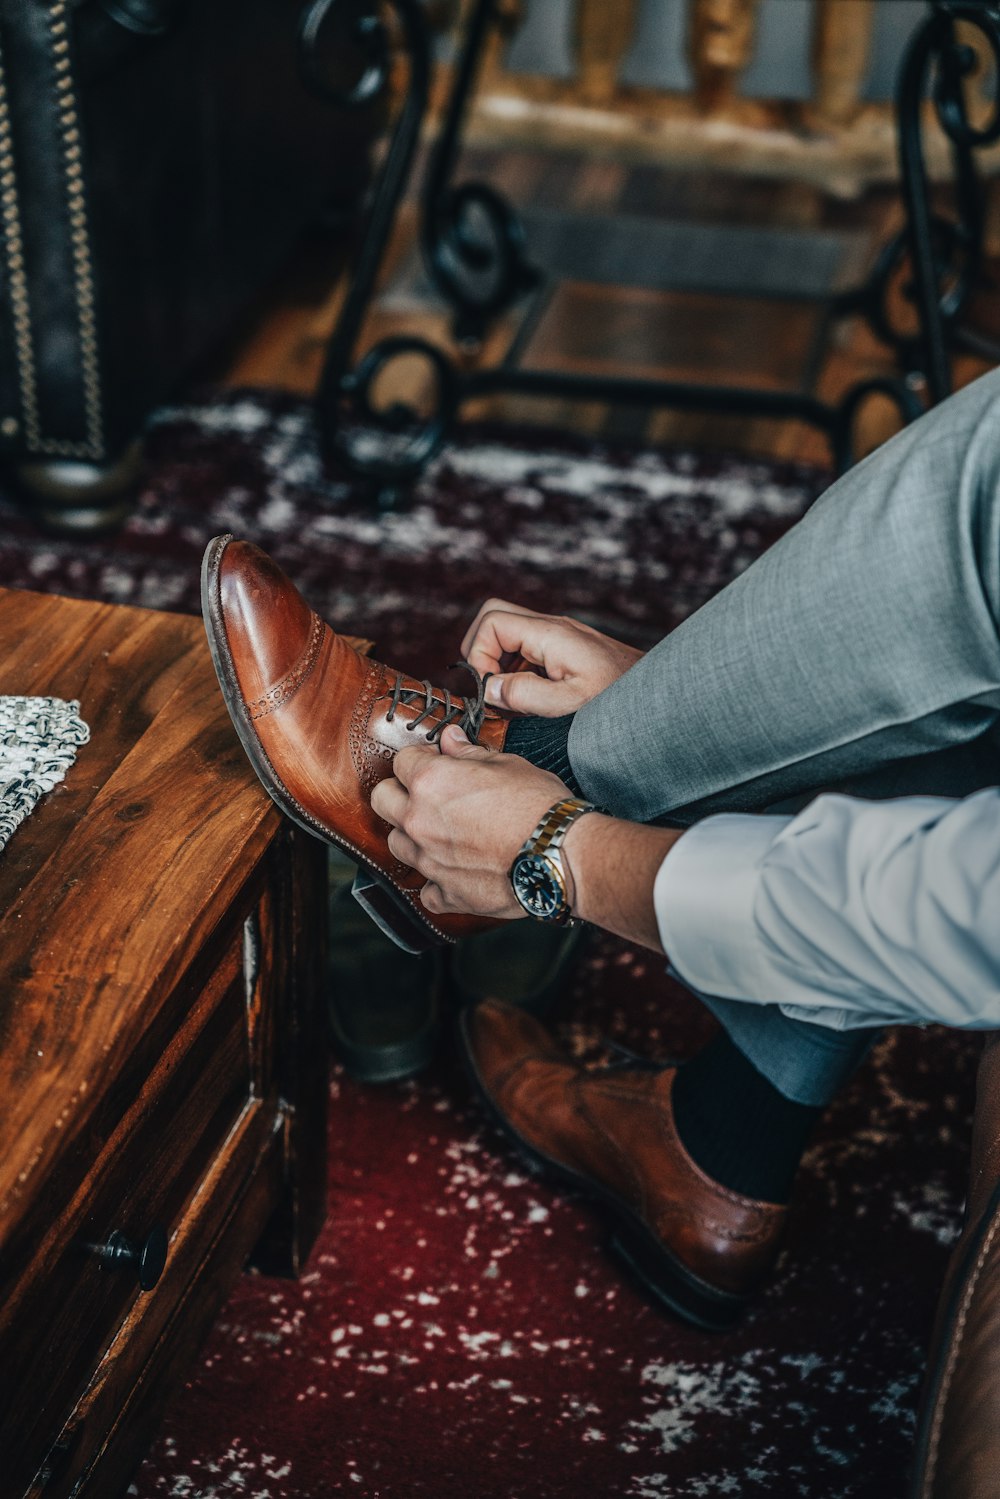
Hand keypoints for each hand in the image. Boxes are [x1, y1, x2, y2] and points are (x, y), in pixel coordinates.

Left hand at [369, 726, 569, 918]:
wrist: (560, 854)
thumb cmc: (539, 806)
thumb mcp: (507, 764)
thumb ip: (469, 754)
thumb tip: (450, 740)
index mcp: (430, 781)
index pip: (401, 760)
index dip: (421, 759)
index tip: (437, 763)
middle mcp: (420, 821)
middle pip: (382, 800)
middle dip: (399, 792)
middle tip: (426, 793)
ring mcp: (429, 861)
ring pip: (395, 844)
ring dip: (411, 835)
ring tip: (440, 832)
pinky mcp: (446, 894)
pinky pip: (426, 890)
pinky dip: (436, 882)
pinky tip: (454, 872)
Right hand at [461, 599, 642, 716]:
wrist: (655, 695)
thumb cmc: (620, 700)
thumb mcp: (570, 704)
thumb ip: (526, 695)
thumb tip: (490, 688)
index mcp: (551, 634)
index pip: (492, 622)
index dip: (479, 654)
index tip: (490, 687)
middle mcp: (552, 628)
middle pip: (494, 616)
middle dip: (481, 651)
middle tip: (492, 687)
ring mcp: (558, 636)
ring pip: (507, 632)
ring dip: (497, 663)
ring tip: (511, 698)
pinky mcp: (563, 649)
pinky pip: (524, 648)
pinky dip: (515, 670)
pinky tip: (529, 698)